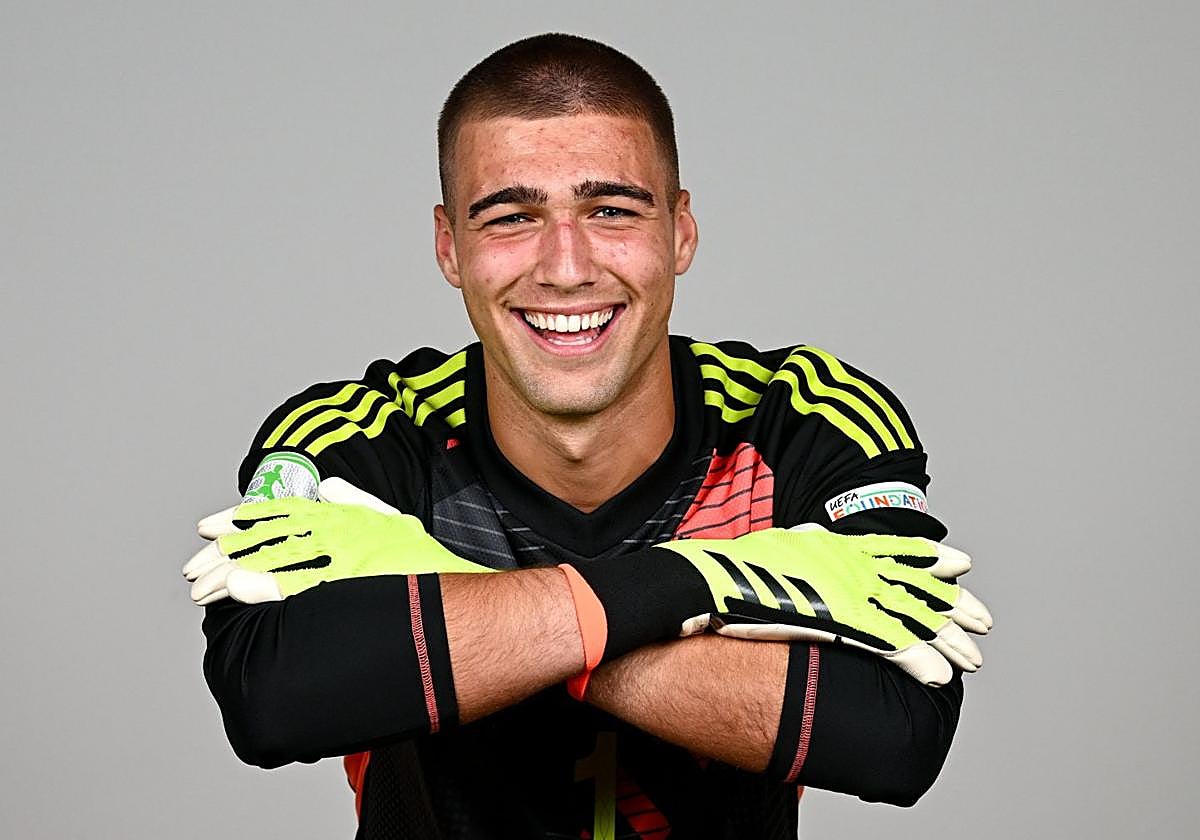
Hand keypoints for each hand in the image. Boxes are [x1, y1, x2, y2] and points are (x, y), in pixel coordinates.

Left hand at [183, 478, 493, 604]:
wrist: (458, 600)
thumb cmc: (428, 566)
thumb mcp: (394, 521)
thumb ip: (357, 500)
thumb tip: (326, 485)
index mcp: (345, 514)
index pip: (281, 509)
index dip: (241, 519)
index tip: (208, 529)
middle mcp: (339, 528)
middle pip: (267, 536)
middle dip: (225, 553)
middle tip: (194, 569)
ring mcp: (343, 554)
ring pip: (273, 557)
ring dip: (233, 572)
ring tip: (203, 587)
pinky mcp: (348, 582)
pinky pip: (296, 582)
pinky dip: (263, 586)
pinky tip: (236, 593)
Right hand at [662, 525, 992, 685]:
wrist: (706, 578)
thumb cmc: (731, 567)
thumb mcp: (775, 547)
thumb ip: (802, 549)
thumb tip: (809, 543)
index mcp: (834, 544)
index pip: (894, 548)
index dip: (930, 557)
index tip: (960, 563)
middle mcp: (848, 563)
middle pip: (914, 583)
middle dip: (952, 605)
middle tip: (983, 620)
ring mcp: (846, 589)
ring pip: (912, 614)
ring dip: (946, 638)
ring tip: (972, 657)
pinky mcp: (837, 618)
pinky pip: (889, 642)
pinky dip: (917, 659)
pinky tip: (937, 676)